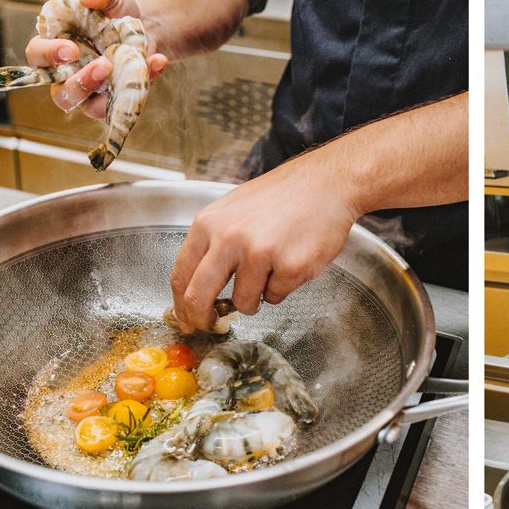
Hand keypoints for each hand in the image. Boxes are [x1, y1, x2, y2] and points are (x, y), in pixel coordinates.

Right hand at [25, 0, 166, 119]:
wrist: (147, 27)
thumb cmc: (116, 12)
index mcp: (54, 45)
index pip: (37, 55)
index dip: (49, 54)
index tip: (71, 49)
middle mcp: (68, 74)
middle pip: (59, 92)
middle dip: (79, 82)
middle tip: (103, 64)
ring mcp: (92, 91)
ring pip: (88, 107)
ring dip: (105, 95)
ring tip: (122, 70)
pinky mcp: (114, 100)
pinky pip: (121, 104)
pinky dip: (140, 85)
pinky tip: (157, 61)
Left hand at [168, 154, 359, 332]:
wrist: (327, 183)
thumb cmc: (282, 195)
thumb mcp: (232, 210)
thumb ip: (211, 244)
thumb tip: (195, 286)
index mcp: (209, 223)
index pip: (180, 276)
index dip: (181, 306)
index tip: (188, 320)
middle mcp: (229, 238)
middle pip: (199, 298)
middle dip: (203, 319)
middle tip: (211, 324)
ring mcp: (260, 253)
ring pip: (243, 303)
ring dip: (255, 298)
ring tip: (271, 270)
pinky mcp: (290, 267)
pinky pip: (276, 297)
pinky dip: (282, 287)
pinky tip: (291, 259)